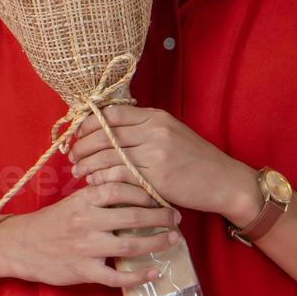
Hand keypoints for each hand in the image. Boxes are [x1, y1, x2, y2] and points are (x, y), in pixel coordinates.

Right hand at [0, 181, 182, 287]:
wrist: (20, 246)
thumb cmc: (52, 221)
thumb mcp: (74, 200)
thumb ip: (101, 196)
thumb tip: (137, 191)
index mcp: (84, 199)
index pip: (122, 188)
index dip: (147, 192)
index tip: (162, 196)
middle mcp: (87, 221)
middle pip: (133, 217)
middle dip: (160, 217)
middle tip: (176, 218)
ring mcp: (85, 248)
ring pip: (130, 245)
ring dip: (156, 243)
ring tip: (172, 241)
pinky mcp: (83, 271)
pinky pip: (116, 277)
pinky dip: (138, 276)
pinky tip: (154, 272)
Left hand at [67, 104, 255, 221]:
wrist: (224, 181)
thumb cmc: (197, 160)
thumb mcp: (173, 134)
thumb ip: (144, 130)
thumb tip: (109, 130)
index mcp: (157, 117)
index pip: (112, 113)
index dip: (88, 123)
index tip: (77, 134)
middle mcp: (155, 131)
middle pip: (105, 133)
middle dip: (82, 145)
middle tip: (72, 156)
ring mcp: (156, 153)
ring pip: (108, 155)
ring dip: (87, 163)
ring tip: (78, 171)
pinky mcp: (157, 177)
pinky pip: (120, 175)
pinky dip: (102, 178)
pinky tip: (94, 182)